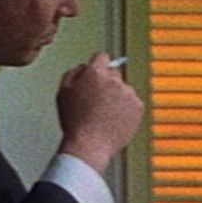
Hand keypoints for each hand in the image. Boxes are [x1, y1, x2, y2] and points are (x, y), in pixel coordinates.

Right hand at [56, 53, 143, 172]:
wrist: (90, 145)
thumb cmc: (74, 121)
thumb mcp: (63, 92)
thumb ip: (73, 73)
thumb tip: (84, 67)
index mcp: (96, 73)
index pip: (102, 57)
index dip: (97, 66)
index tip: (97, 74)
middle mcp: (115, 80)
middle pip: (113, 74)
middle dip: (106, 83)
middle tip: (97, 101)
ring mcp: (128, 93)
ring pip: (123, 90)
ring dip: (117, 97)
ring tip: (104, 115)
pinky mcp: (138, 107)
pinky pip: (133, 103)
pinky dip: (126, 110)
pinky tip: (114, 120)